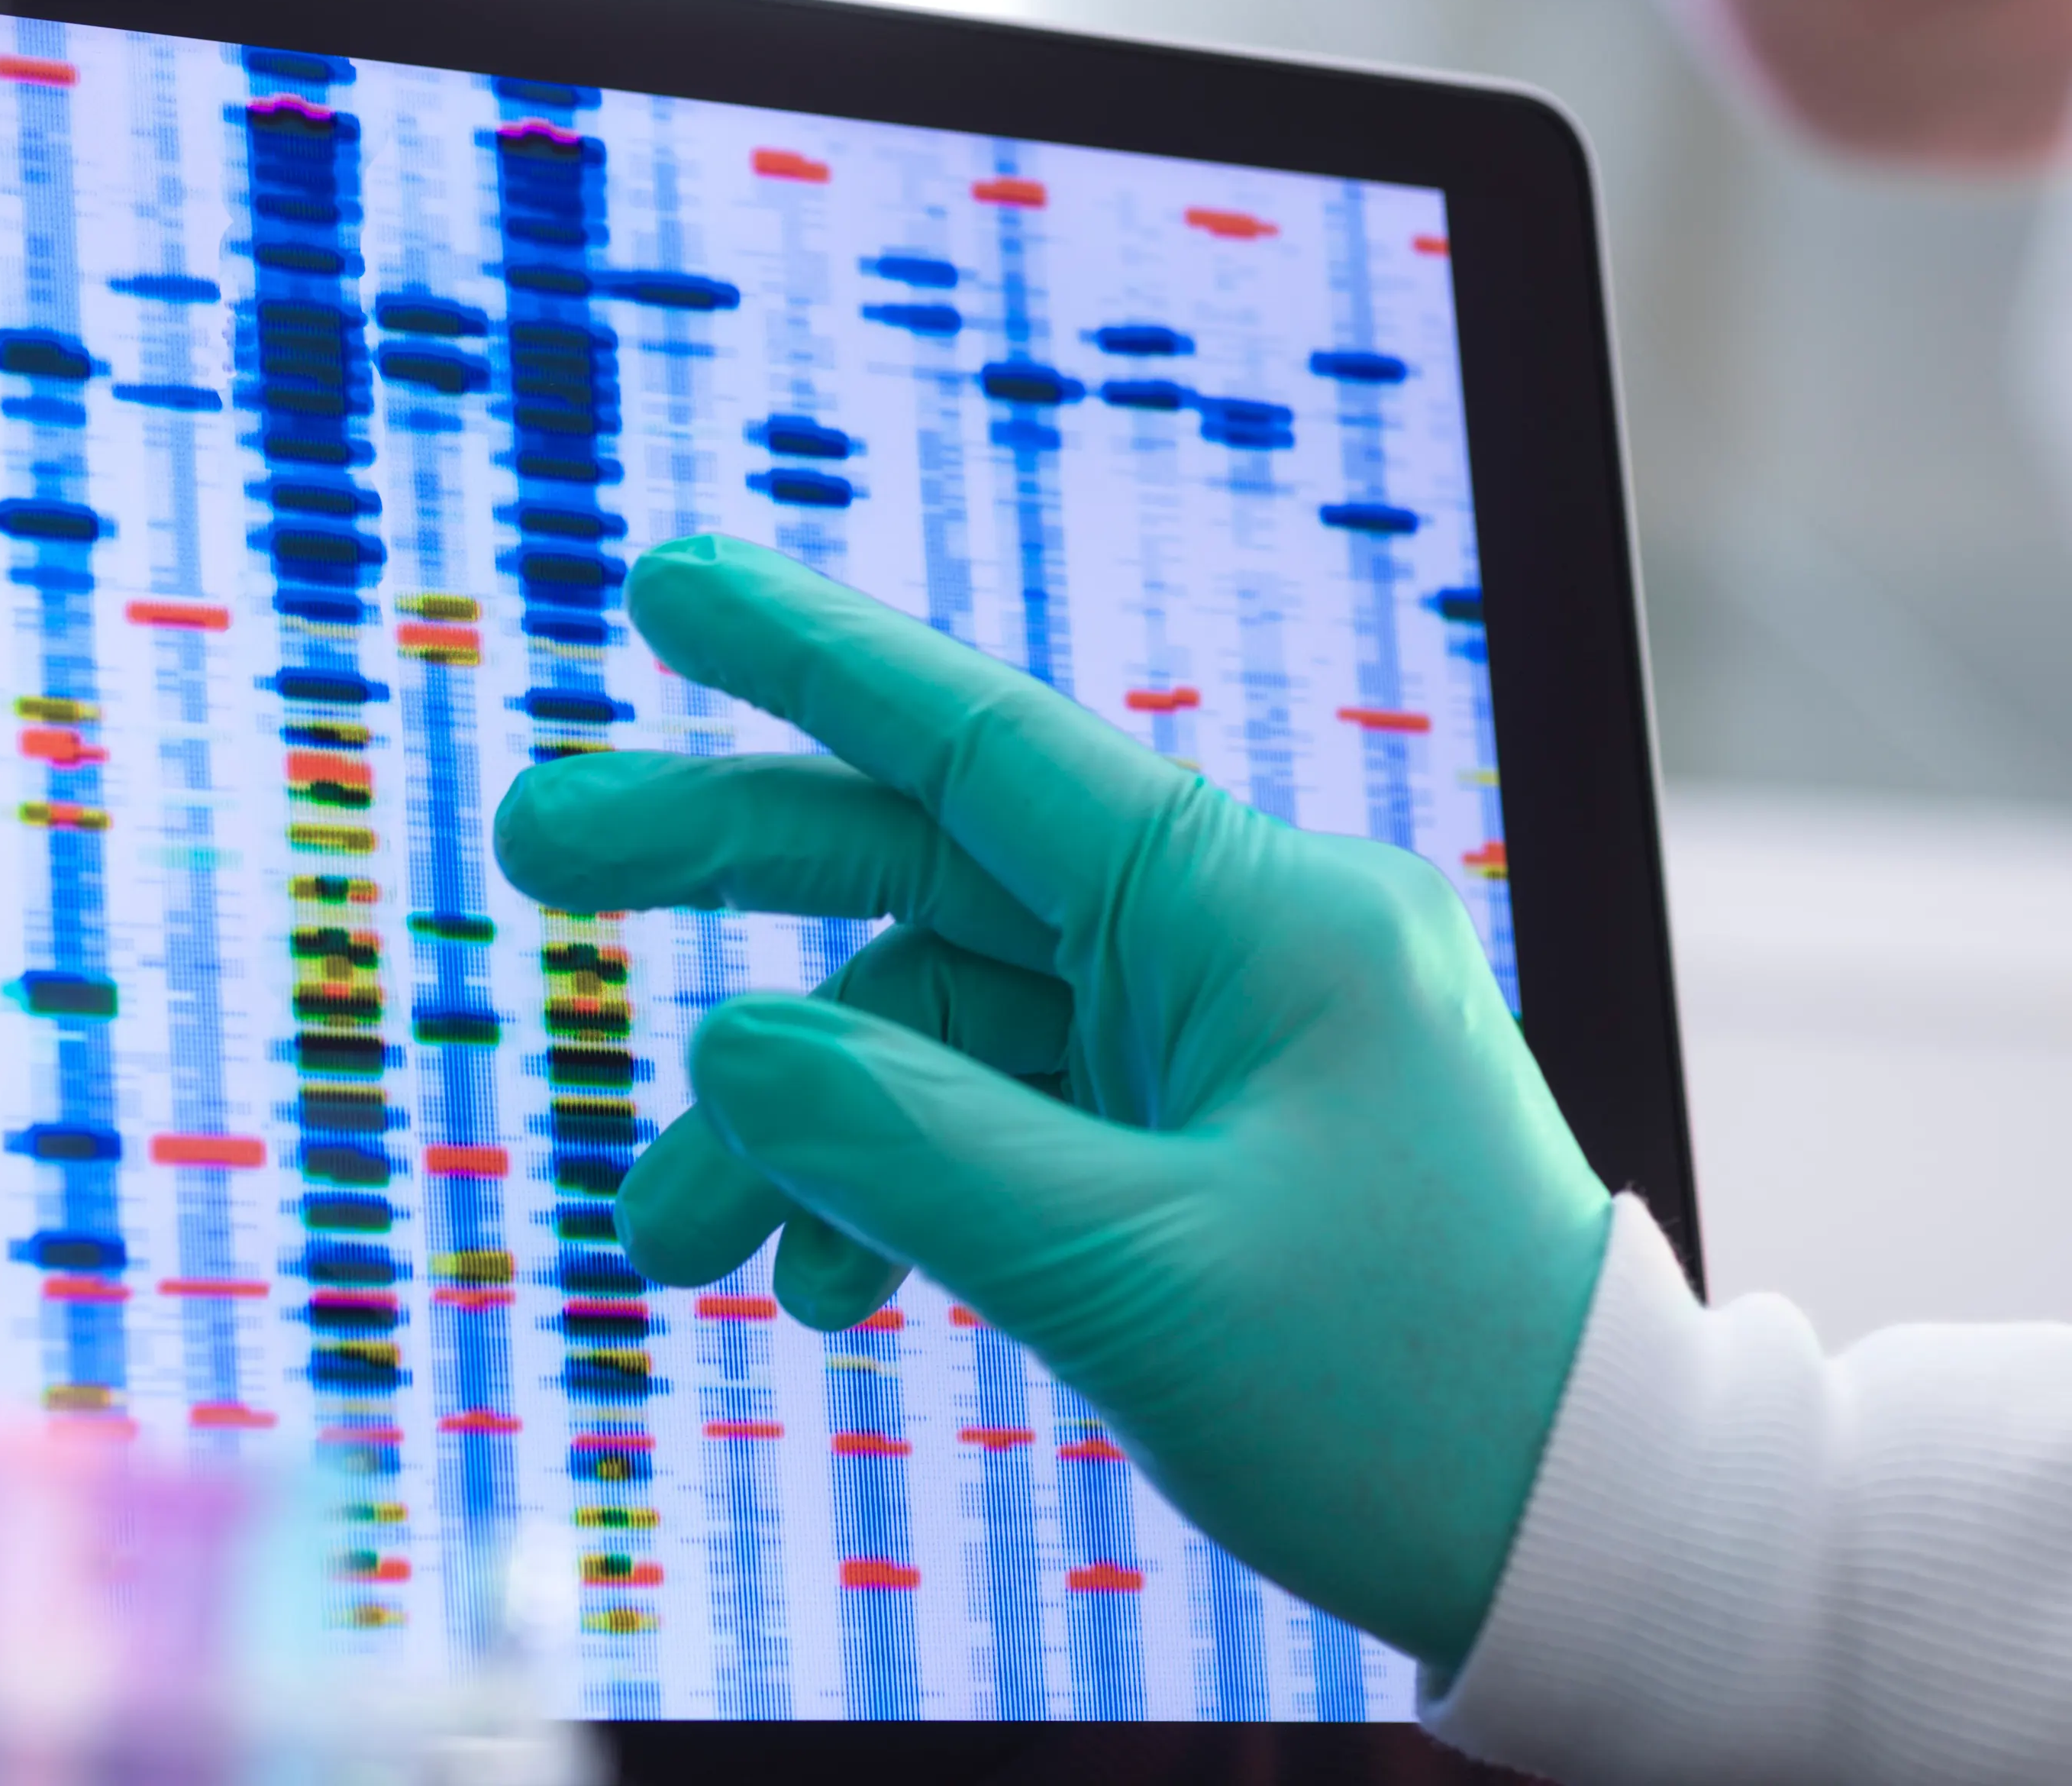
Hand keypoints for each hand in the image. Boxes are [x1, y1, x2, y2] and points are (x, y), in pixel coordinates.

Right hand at [490, 533, 1612, 1672]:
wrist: (1588, 1543)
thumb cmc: (1410, 1405)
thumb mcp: (1134, 1281)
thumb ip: (907, 1150)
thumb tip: (727, 1054)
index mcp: (1257, 916)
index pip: (988, 745)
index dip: (811, 656)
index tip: (666, 581)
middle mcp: (1229, 940)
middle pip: (930, 864)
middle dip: (731, 867)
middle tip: (536, 848)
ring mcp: (1208, 1034)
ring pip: (938, 1026)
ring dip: (794, 1124)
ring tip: (666, 1246)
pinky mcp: (1192, 1127)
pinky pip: (998, 1115)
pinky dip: (893, 1186)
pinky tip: (819, 1287)